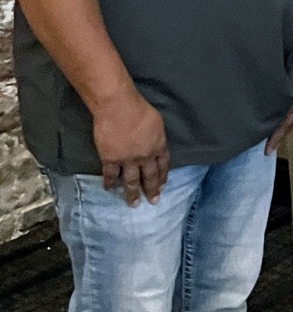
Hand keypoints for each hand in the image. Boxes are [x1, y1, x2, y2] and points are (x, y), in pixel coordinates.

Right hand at [94, 89, 168, 205]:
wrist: (118, 107)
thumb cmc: (139, 109)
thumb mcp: (157, 123)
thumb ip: (157, 137)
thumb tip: (155, 144)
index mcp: (158, 146)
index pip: (163, 165)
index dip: (162, 177)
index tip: (162, 187)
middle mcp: (145, 156)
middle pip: (149, 176)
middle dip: (151, 191)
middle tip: (153, 202)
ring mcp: (127, 159)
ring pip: (131, 181)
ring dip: (132, 193)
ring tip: (133, 204)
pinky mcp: (110, 159)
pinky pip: (111, 175)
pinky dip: (110, 183)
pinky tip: (110, 189)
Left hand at [266, 35, 292, 152]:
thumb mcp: (290, 82)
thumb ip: (278, 95)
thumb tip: (264, 109)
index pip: (286, 125)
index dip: (276, 138)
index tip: (267, 152)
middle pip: (291, 121)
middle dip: (281, 133)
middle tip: (270, 144)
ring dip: (284, 120)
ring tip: (272, 126)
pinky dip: (288, 108)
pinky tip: (281, 102)